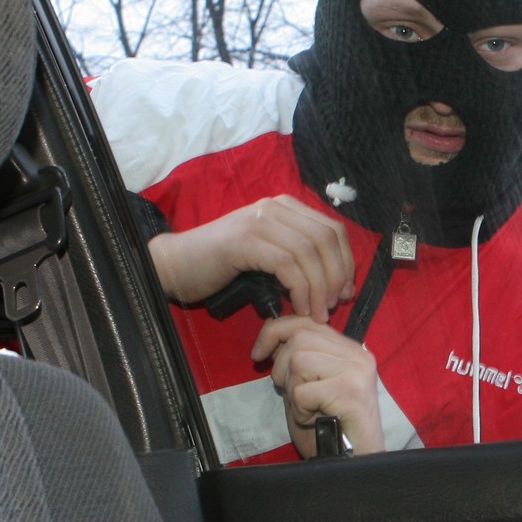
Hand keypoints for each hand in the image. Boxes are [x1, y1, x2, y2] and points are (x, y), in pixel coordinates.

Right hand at [148, 195, 354, 321]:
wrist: (176, 265)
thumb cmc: (223, 267)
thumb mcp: (269, 257)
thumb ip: (298, 260)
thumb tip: (337, 284)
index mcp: (285, 207)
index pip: (332, 229)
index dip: (345, 262)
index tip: (345, 292)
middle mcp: (276, 207)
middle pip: (326, 238)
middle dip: (337, 276)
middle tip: (334, 306)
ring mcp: (259, 221)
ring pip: (309, 252)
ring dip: (319, 288)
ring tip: (317, 313)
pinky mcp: (245, 240)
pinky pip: (287, 264)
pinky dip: (300, 290)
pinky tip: (299, 308)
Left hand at [253, 316, 385, 457]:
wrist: (354, 461)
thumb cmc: (329, 428)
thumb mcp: (309, 385)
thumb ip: (298, 359)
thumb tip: (271, 336)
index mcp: (349, 350)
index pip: (306, 322)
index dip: (275, 331)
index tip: (258, 354)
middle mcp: (357, 355)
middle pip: (299, 338)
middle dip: (282, 367)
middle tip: (293, 395)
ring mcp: (356, 371)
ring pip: (299, 360)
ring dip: (293, 390)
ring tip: (307, 408)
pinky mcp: (351, 391)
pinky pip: (303, 391)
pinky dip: (300, 409)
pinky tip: (314, 419)